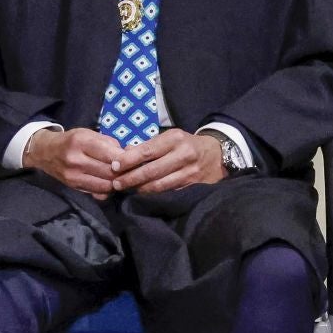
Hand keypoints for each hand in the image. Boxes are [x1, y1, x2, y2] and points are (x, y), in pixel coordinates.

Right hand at [23, 127, 126, 196]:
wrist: (45, 152)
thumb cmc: (71, 140)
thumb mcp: (89, 134)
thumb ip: (109, 143)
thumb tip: (130, 154)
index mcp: (82, 141)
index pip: (112, 155)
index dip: (127, 161)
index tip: (134, 160)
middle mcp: (76, 159)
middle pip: (110, 172)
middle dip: (124, 173)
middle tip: (132, 171)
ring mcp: (73, 175)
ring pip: (106, 185)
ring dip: (117, 183)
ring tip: (122, 178)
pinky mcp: (73, 185)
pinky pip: (97, 192)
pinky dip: (107, 189)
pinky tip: (109, 183)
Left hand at [112, 129, 226, 193]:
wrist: (218, 154)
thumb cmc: (186, 144)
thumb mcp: (170, 137)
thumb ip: (149, 145)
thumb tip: (124, 153)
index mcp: (175, 139)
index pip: (147, 151)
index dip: (129, 160)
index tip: (114, 166)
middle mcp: (183, 155)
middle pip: (151, 170)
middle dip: (130, 178)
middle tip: (115, 183)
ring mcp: (190, 172)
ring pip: (159, 185)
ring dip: (140, 189)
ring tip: (126, 190)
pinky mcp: (193, 186)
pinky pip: (169, 192)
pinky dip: (154, 194)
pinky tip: (142, 195)